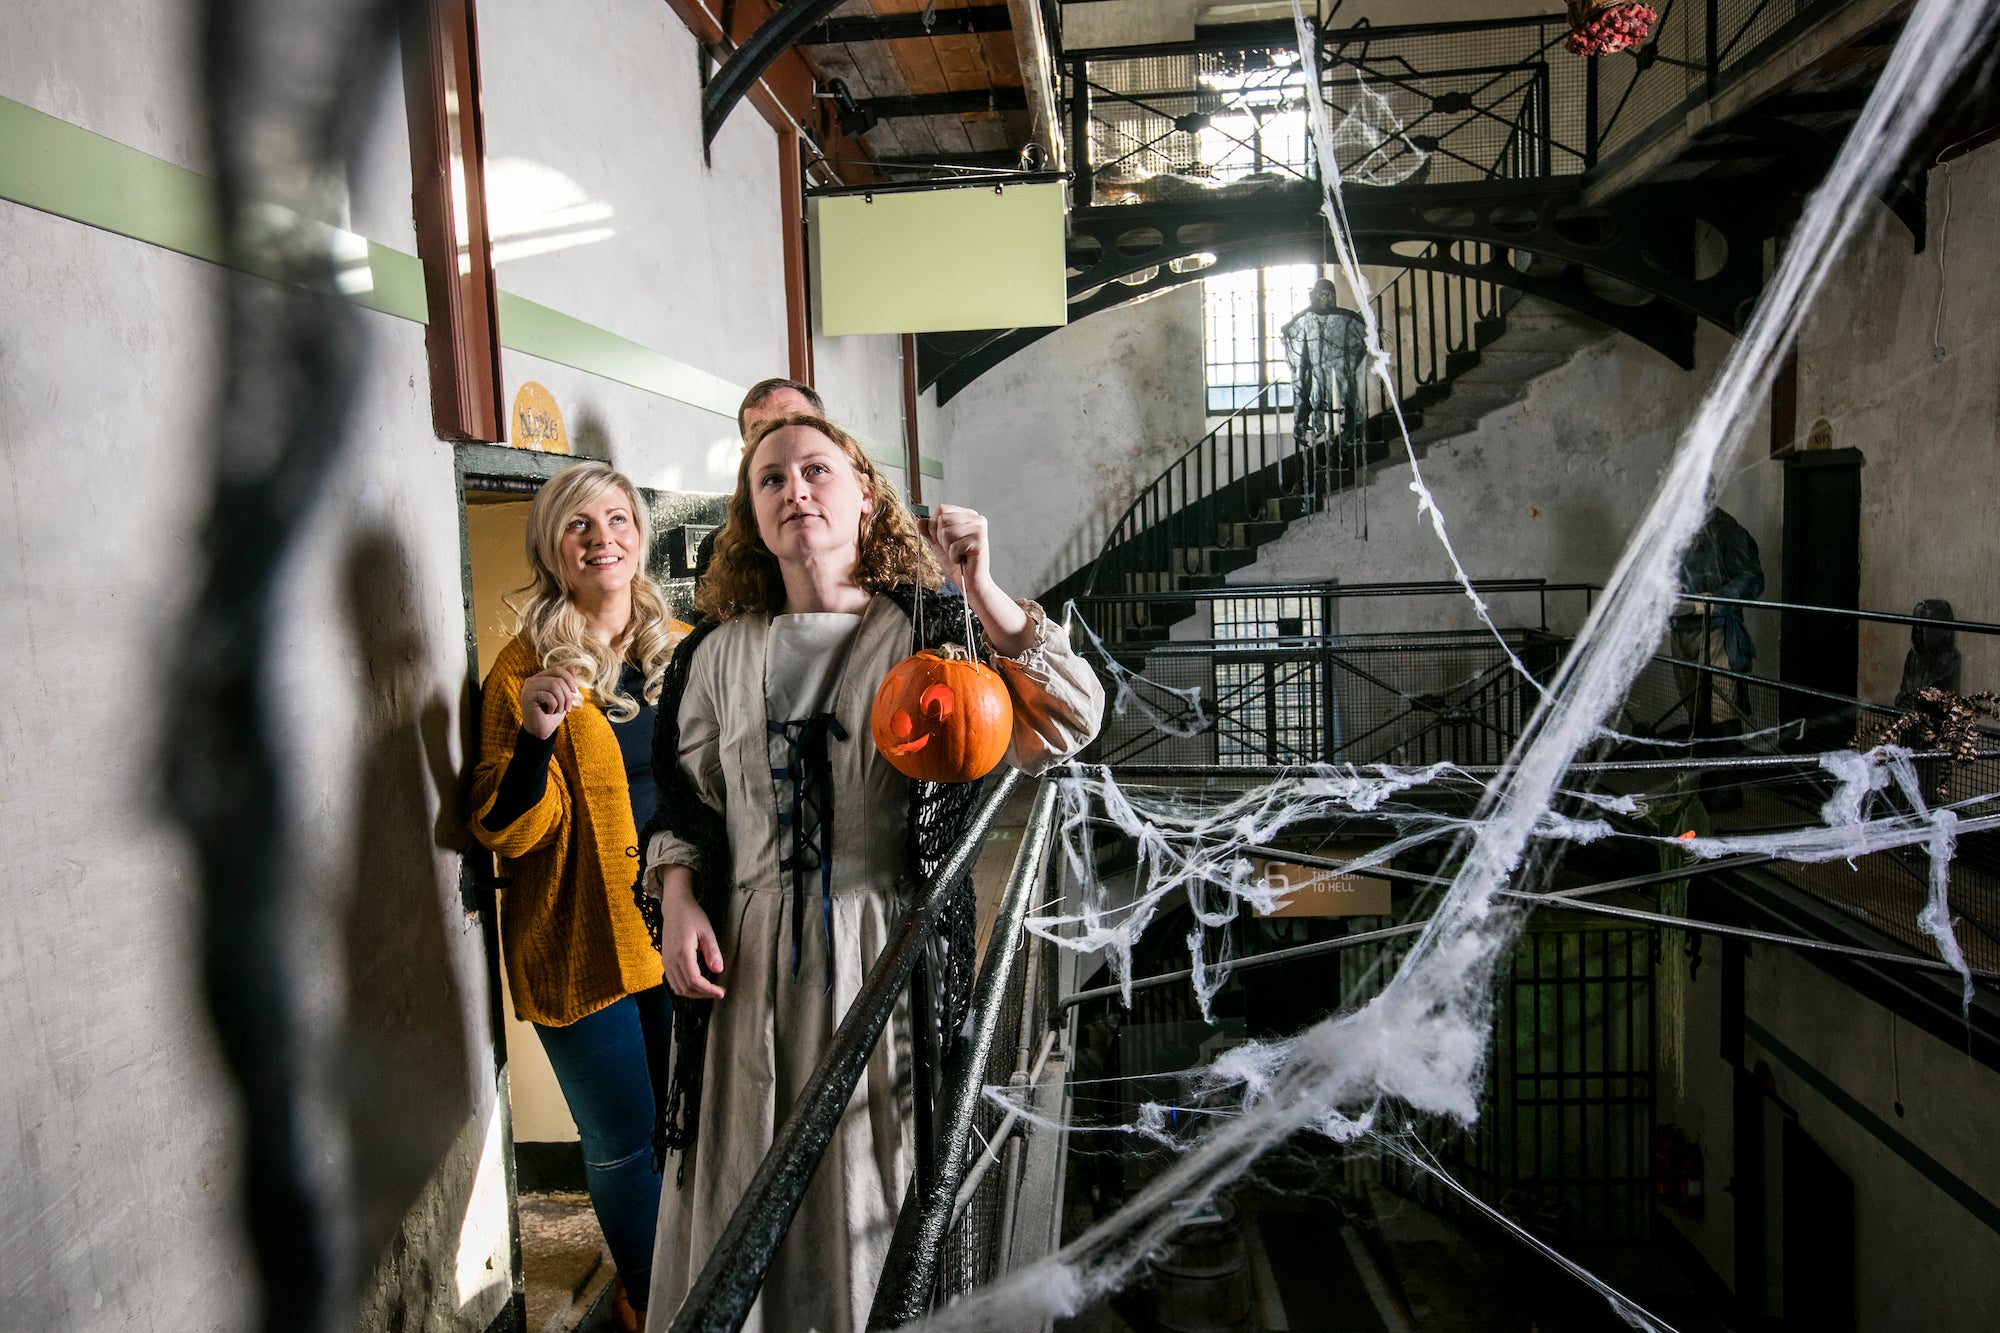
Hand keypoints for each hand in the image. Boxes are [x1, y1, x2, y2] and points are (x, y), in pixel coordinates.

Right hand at [519, 666, 581, 739]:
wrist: (541, 731)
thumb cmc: (551, 714)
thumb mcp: (562, 696)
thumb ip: (565, 682)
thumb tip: (572, 667)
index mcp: (539, 678)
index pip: (557, 670)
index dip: (569, 679)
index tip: (575, 692)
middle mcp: (532, 680)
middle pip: (558, 679)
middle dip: (567, 695)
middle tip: (568, 708)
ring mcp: (528, 688)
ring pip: (554, 686)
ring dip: (561, 701)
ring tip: (559, 710)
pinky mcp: (527, 696)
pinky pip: (549, 696)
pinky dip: (554, 706)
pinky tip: (549, 712)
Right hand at [658, 869, 725, 999]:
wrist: (674, 907)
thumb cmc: (692, 916)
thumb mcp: (706, 931)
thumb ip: (712, 951)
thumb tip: (719, 970)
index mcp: (682, 952)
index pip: (694, 980)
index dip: (708, 990)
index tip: (721, 992)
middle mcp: (671, 960)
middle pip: (686, 988)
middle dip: (703, 994)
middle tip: (718, 992)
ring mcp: (666, 961)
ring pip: (678, 988)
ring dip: (694, 993)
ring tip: (709, 990)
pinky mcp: (665, 961)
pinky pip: (673, 982)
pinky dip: (685, 988)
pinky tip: (697, 984)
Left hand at [919, 503, 1032, 654]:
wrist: (970, 584)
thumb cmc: (957, 565)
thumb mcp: (939, 545)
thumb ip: (930, 532)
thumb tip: (921, 521)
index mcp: (967, 515)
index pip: (941, 509)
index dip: (935, 527)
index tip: (947, 542)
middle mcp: (976, 518)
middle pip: (942, 519)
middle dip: (941, 539)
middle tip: (954, 550)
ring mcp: (980, 528)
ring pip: (946, 532)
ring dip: (948, 549)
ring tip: (959, 555)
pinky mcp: (980, 541)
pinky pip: (954, 546)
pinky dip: (954, 557)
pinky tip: (964, 561)